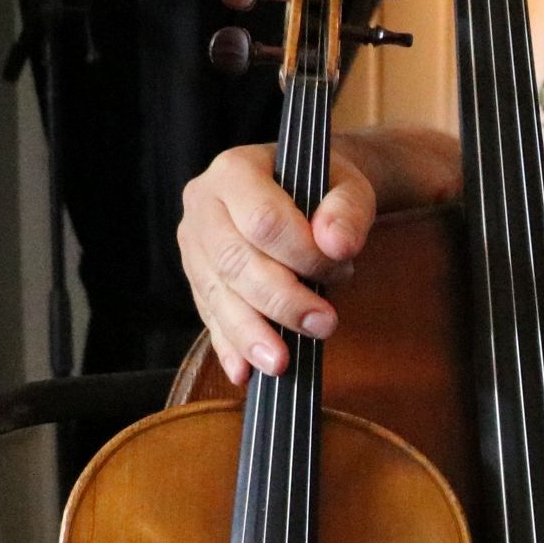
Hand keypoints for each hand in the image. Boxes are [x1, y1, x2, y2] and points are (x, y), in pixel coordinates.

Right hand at [177, 141, 381, 382]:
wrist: (304, 189)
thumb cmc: (326, 189)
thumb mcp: (349, 187)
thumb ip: (347, 211)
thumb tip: (335, 244)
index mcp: (235, 170)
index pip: (264, 221)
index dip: (303, 254)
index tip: (343, 269)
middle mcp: (203, 205)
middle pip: (235, 261)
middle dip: (280, 300)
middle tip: (324, 325)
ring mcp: (194, 245)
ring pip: (216, 294)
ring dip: (250, 334)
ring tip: (281, 364)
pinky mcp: (198, 279)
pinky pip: (209, 316)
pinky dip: (229, 346)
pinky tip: (245, 372)